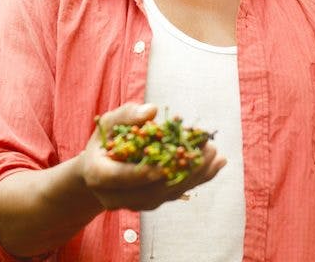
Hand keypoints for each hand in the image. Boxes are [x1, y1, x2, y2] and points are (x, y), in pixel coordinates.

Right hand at [77, 102, 226, 210]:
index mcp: (99, 175)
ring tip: (215, 154)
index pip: (120, 177)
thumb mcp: (108, 123)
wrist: (100, 172)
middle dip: (181, 170)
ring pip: (168, 194)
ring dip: (195, 175)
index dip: (142, 173)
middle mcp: (116, 196)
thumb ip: (127, 115)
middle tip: (206, 149)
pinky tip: (216, 164)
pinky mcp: (151, 204)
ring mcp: (135, 203)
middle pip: (152, 190)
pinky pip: (176, 193)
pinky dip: (197, 179)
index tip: (165, 164)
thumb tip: (152, 111)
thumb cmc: (105, 142)